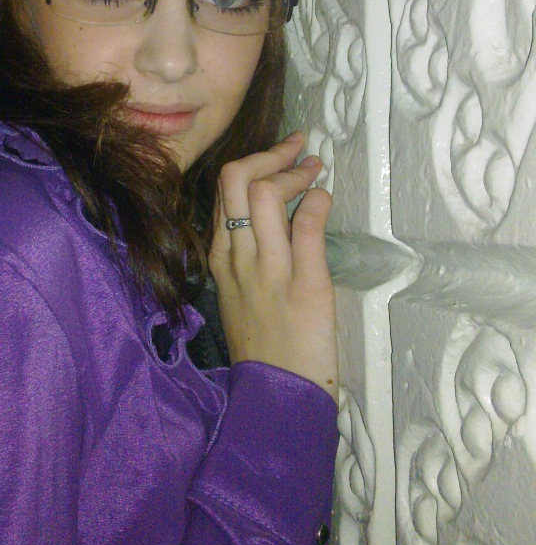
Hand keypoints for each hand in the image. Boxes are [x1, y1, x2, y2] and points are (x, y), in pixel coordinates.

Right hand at [208, 132, 337, 400]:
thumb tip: (273, 213)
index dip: (255, 162)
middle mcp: (237, 256)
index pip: (224, 190)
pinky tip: (324, 199)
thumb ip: (247, 252)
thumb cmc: (263, 344)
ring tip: (315, 172)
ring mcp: (268, 269)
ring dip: (296, 173)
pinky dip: (316, 201)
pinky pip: (306, 226)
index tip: (282, 154)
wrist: (277, 394)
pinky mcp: (304, 284)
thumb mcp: (239, 292)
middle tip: (299, 150)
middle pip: (237, 178)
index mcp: (220, 257)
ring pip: (266, 193)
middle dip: (270, 154)